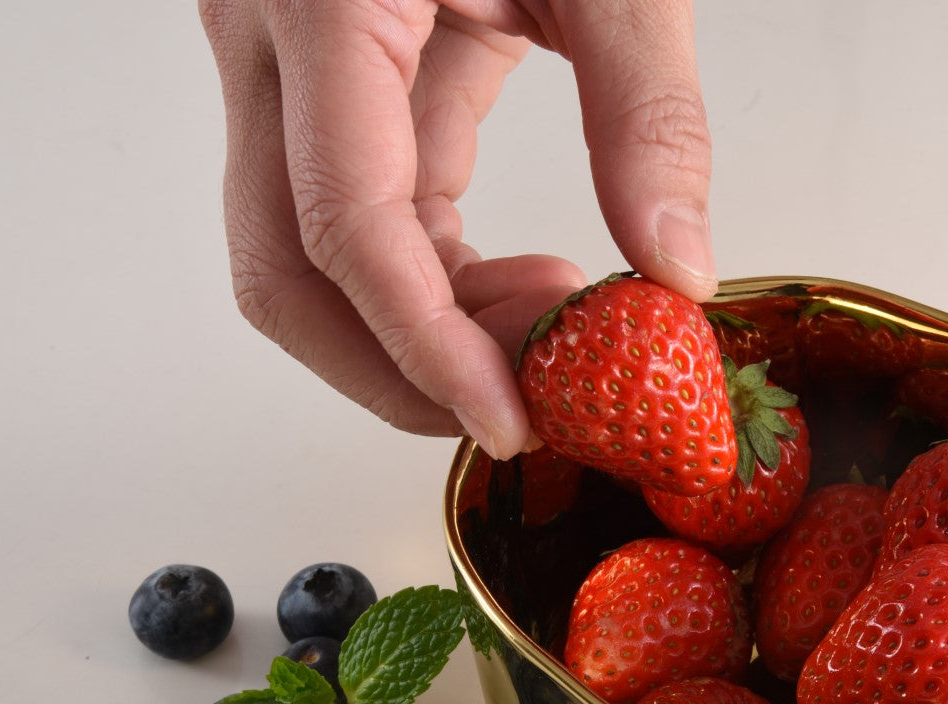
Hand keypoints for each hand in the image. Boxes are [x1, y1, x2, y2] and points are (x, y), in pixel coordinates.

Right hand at [199, 0, 715, 454]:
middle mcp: (271, 41)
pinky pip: (363, 209)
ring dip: (422, 330)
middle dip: (399, 370)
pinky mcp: (333, 78)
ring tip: (551, 333)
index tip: (507, 418)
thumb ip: (652, 109)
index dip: (422, 346)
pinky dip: (441, 274)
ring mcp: (286, 63)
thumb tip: (676, 267)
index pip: (346, 223)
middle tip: (525, 407)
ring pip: (309, 256)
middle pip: (286, 271)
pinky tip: (534, 280)